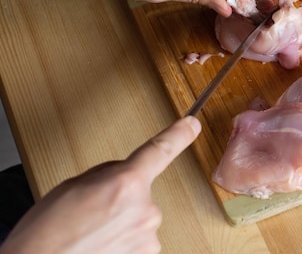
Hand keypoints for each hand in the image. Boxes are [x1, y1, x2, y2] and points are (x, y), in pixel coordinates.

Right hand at [0, 116, 201, 253]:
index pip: (160, 150)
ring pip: (139, 216)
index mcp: (126, 182)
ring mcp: (148, 234)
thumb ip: (109, 174)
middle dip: (120, 196)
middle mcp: (145, 208)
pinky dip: (122, 239)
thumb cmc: (46, 232)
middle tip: (91, 211)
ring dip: (121, 220)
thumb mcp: (74, 185)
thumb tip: (125, 174)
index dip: (179, 135)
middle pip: (140, 191)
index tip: (192, 125)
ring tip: (91, 232)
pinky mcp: (147, 253)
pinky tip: (101, 244)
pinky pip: (138, 237)